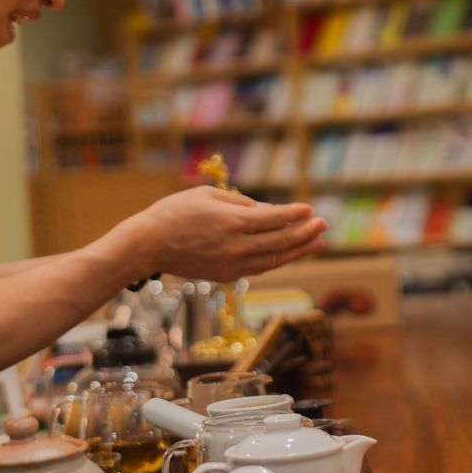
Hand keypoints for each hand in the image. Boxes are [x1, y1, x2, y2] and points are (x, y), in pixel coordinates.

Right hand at [121, 187, 327, 282]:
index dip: (295, 215)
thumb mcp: (208, 196)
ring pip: (274, 259)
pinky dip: (278, 260)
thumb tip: (268, 211)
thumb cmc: (175, 213)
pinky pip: (260, 268)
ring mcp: (232, 264)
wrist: (148, 245)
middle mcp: (235, 246)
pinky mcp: (227, 276)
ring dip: (298, 251)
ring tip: (317, 242)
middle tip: (323, 225)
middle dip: (305, 233)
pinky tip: (289, 253)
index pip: (274, 219)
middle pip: (280, 242)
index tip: (310, 209)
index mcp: (231, 222)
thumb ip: (241, 203)